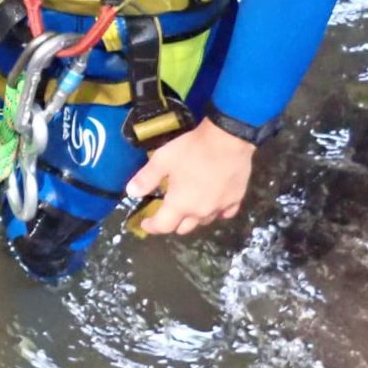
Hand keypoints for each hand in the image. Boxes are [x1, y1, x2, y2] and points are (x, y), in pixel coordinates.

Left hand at [125, 119, 255, 235]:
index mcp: (180, 204)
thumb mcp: (162, 160)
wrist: (228, 139)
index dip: (152, 227)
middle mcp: (200, 211)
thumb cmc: (192, 150)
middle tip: (165, 213)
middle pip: (184, 228)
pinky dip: (216, 212)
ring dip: (193, 218)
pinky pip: (224, 213)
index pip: (163, 226)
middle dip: (171, 223)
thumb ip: (146, 178)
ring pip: (203, 221)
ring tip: (187, 206)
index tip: (145, 223)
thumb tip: (131, 192)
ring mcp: (220, 207)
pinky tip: (213, 204)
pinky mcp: (236, 199)